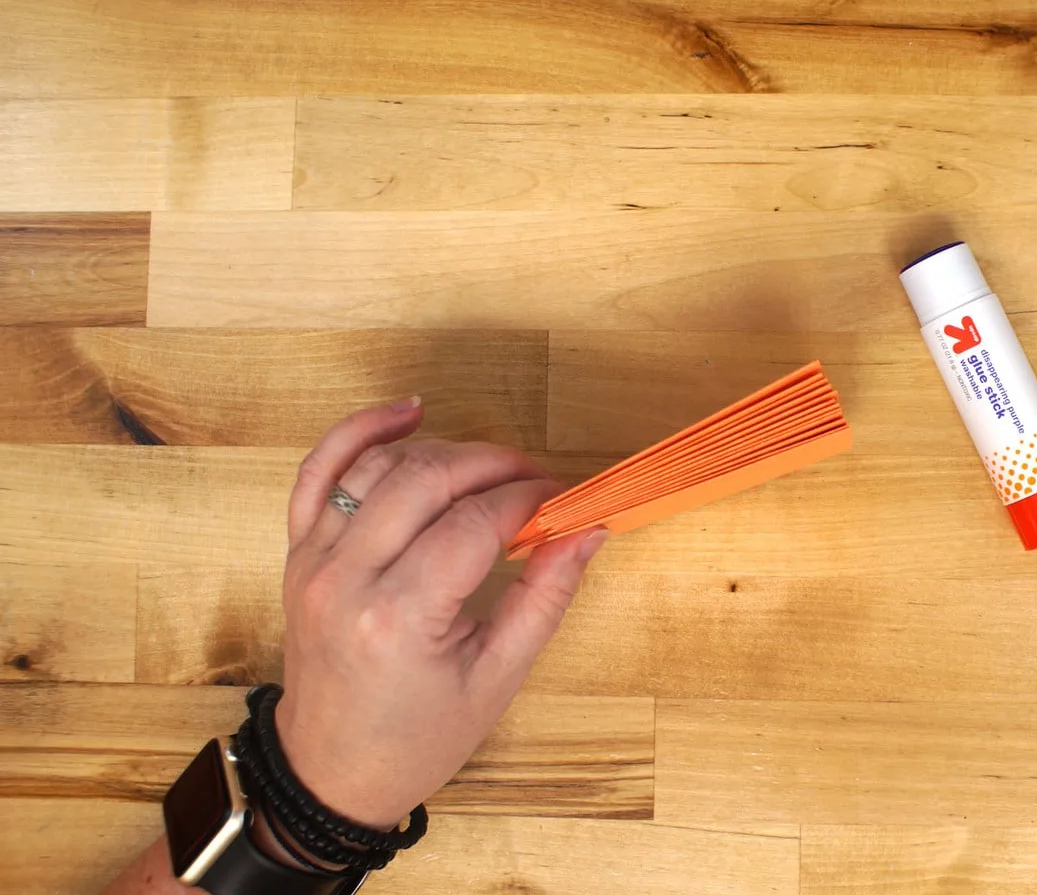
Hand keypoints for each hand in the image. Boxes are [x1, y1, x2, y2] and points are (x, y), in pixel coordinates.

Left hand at [273, 397, 605, 828]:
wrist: (330, 771)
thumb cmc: (417, 737)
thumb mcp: (498, 678)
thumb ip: (545, 597)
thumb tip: (587, 530)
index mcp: (399, 617)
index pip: (476, 521)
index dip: (529, 498)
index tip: (563, 500)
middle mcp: (347, 577)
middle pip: (429, 478)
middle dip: (495, 466)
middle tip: (536, 481)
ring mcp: (315, 560)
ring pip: (380, 464)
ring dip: (443, 451)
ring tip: (488, 469)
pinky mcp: (299, 552)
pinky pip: (319, 470)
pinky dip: (359, 431)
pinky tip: (407, 414)